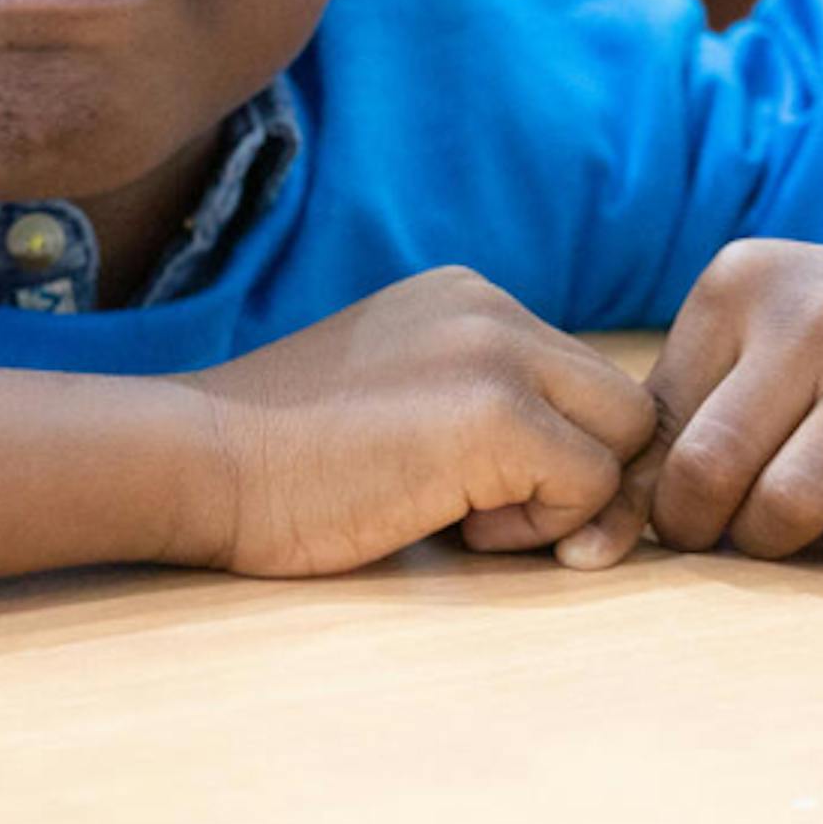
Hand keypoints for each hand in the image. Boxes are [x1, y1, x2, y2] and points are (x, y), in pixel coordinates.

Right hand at [170, 268, 655, 576]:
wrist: (197, 462)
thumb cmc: (278, 461)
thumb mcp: (394, 399)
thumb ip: (477, 405)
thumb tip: (579, 473)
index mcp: (468, 298)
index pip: (580, 377)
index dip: (559, 449)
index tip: (487, 497)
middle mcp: (493, 308)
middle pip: (623, 400)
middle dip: (587, 473)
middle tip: (492, 519)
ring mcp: (498, 354)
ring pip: (625, 437)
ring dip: (566, 498)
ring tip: (467, 519)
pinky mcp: (497, 416)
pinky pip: (591, 484)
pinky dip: (544, 525)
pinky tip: (455, 525)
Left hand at [557, 236, 822, 570]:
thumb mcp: (765, 336)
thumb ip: (684, 419)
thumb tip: (594, 542)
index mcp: (741, 285)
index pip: (655, 433)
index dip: (665, 497)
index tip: (701, 509)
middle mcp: (814, 314)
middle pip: (709, 476)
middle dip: (714, 531)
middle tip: (749, 529)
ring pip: (789, 510)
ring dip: (790, 544)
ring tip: (813, 520)